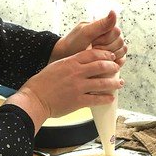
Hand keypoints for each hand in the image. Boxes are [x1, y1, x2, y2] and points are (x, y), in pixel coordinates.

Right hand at [8, 48, 123, 132]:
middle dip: (113, 67)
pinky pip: (96, 99)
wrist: (34, 99)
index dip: (105, 55)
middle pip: (101, 66)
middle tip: (117, 69)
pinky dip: (106, 98)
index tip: (111, 57)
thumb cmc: (41, 83)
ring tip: (120, 83)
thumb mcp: (55, 66)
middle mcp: (76, 73)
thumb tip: (80, 63)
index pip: (93, 54)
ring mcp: (78, 87)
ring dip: (114, 83)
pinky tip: (110, 98)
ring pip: (102, 83)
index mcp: (70, 62)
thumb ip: (69, 64)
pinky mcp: (78, 101)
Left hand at [50, 11, 126, 67]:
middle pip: (120, 42)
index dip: (105, 39)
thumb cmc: (74, 42)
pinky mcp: (114, 57)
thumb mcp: (86, 32)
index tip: (92, 41)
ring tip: (96, 55)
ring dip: (109, 55)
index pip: (116, 32)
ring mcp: (113, 46)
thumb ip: (101, 24)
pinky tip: (104, 62)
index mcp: (106, 26)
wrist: (67, 56)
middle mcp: (111, 35)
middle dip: (106, 48)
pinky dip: (115, 62)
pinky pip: (122, 59)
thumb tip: (113, 12)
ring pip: (122, 50)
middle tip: (92, 49)